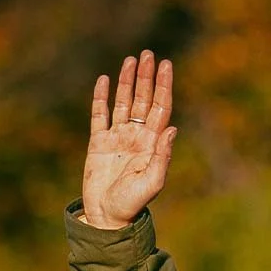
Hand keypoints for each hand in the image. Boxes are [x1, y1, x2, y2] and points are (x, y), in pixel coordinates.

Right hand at [82, 50, 176, 229]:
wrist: (107, 216)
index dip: (164, 86)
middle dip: (147, 77)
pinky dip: (101, 97)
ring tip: (131, 60)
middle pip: (144, 100)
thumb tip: (172, 128)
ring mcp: (117, 137)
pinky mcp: (98, 142)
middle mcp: (137, 136)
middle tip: (149, 54)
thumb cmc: (132, 203)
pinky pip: (99, 114)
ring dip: (128, 82)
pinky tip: (103, 80)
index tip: (166, 65)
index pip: (161, 108)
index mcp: (152, 143)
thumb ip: (163, 155)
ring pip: (123, 102)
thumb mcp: (152, 181)